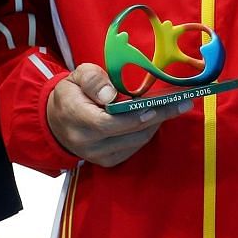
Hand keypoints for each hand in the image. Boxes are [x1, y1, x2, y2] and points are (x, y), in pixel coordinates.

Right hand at [45, 63, 192, 168]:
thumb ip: (93, 79)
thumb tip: (111, 94)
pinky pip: (133, 147)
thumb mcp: (76, 76)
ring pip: (135, 141)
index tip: (155, 105)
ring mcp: (96, 155)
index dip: (133, 116)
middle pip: (128, 132)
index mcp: (75, 116)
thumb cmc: (71, 94)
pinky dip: (146, 132)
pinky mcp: (107, 161)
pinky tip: (155, 118)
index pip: (107, 123)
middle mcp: (85, 141)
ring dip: (155, 124)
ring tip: (173, 108)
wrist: (56, 121)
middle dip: (157, 117)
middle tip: (181, 104)